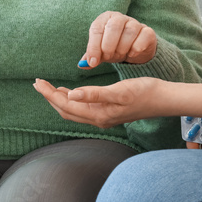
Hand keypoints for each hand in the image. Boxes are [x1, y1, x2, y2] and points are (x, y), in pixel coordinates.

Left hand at [33, 77, 161, 127]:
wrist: (163, 99)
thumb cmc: (144, 92)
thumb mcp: (119, 91)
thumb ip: (94, 94)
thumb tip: (70, 95)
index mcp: (98, 114)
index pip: (66, 105)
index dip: (50, 94)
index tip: (38, 82)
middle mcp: (98, 119)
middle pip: (65, 111)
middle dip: (50, 97)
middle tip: (38, 82)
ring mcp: (103, 117)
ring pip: (73, 111)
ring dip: (58, 99)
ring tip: (47, 87)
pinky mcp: (108, 112)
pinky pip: (82, 109)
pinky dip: (71, 100)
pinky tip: (69, 91)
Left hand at [77, 11, 156, 69]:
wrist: (135, 50)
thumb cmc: (113, 48)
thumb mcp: (100, 52)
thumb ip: (91, 57)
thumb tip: (82, 65)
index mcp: (104, 19)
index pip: (97, 29)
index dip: (93, 47)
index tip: (93, 62)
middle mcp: (119, 18)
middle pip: (114, 27)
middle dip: (108, 46)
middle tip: (108, 57)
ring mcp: (135, 23)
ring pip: (129, 31)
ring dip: (122, 48)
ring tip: (120, 56)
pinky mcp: (148, 31)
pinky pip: (143, 36)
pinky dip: (136, 48)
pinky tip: (132, 54)